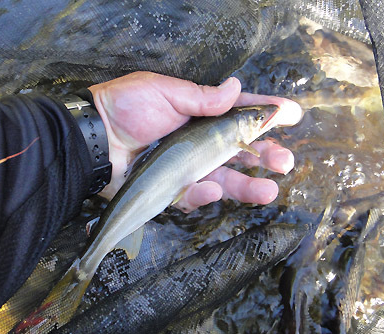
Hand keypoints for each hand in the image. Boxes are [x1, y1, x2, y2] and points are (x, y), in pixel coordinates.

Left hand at [89, 71, 301, 211]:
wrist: (93, 141)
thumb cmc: (125, 109)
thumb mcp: (164, 92)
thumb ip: (201, 98)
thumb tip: (236, 88)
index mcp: (199, 114)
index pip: (239, 113)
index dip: (265, 113)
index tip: (290, 113)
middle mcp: (199, 142)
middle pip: (240, 151)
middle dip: (266, 156)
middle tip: (286, 161)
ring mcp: (188, 167)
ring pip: (226, 179)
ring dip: (249, 185)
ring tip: (270, 189)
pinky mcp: (173, 189)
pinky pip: (195, 195)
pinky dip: (205, 193)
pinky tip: (212, 187)